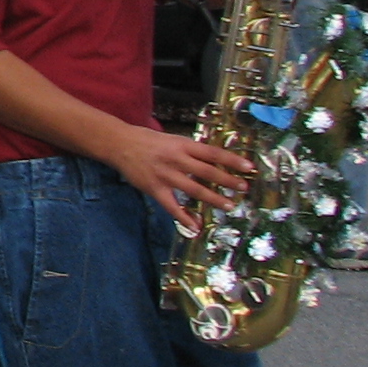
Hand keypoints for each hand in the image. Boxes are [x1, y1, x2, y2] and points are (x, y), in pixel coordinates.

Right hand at [105, 126, 253, 230]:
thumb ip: (190, 150)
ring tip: (229, 206)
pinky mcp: (154, 188)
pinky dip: (184, 217)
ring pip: (194, 189)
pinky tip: (196, 226)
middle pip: (207, 172)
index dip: (232, 160)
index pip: (213, 153)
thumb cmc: (147, 140)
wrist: (118, 144)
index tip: (249, 167)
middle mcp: (176, 159)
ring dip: (213, 199)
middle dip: (227, 181)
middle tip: (243, 188)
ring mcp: (165, 175)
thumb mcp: (172, 139)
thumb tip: (213, 160)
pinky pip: (172, 205)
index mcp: (182, 145)